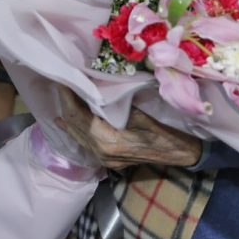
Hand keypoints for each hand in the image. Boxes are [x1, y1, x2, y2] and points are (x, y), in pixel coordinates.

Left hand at [55, 85, 202, 169]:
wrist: (176, 152)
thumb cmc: (160, 130)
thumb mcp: (136, 113)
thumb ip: (111, 105)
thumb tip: (92, 88)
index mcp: (107, 141)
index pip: (77, 115)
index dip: (68, 97)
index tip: (63, 79)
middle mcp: (101, 152)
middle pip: (73, 125)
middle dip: (65, 103)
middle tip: (62, 83)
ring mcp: (103, 158)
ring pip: (76, 135)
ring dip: (69, 115)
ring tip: (63, 96)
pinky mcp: (107, 159)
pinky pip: (84, 141)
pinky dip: (76, 127)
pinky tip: (66, 119)